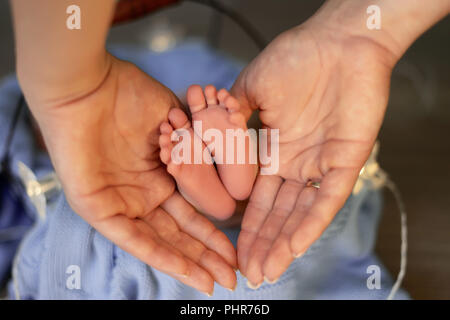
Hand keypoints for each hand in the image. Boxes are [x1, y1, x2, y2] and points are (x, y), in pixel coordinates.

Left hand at [27, 55, 236, 293]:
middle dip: (207, 256)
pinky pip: (133, 238)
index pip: (188, 213)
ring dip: (190, 263)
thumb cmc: (129, 94)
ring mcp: (119, 202)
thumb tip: (222, 158)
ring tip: (219, 282)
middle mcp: (139, 194)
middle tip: (234, 277)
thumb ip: (196, 145)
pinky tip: (188, 272)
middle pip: (177, 233)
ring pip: (159, 241)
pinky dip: (162, 257)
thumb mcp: (175, 120)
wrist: (88, 83)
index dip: (211, 233)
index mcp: (157, 175)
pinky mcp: (97, 208)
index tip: (234, 248)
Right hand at [231, 17, 397, 285]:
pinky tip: (294, 246)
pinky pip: (327, 198)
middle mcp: (298, 163)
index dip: (248, 223)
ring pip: (301, 213)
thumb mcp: (250, 89)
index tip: (232, 247)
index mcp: (275, 150)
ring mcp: (321, 164)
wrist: (336, 40)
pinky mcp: (346, 160)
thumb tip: (208, 138)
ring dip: (283, 242)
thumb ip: (230, 117)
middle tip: (249, 273)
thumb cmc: (295, 57)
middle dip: (263, 243)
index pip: (259, 197)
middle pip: (279, 212)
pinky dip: (310, 223)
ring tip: (266, 270)